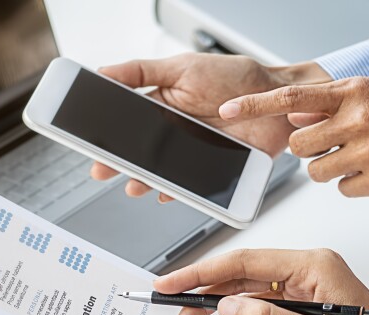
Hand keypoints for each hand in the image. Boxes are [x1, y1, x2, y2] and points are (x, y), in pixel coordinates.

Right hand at [88, 54, 332, 200]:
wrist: (279, 100)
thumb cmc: (237, 78)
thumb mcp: (184, 67)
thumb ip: (142, 71)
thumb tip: (104, 72)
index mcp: (161, 104)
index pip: (126, 121)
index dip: (107, 132)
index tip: (89, 140)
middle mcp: (173, 130)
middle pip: (138, 150)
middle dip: (118, 162)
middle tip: (101, 169)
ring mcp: (191, 151)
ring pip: (160, 171)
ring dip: (143, 180)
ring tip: (133, 184)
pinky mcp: (210, 168)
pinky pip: (188, 186)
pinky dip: (175, 192)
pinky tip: (164, 194)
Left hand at [221, 76, 368, 196]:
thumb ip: (335, 103)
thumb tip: (294, 112)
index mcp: (354, 90)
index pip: (291, 96)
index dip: (254, 105)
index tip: (226, 109)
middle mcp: (358, 117)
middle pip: (299, 145)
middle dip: (311, 151)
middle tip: (339, 147)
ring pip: (318, 173)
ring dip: (333, 171)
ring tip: (365, 158)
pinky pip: (344, 190)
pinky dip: (356, 186)